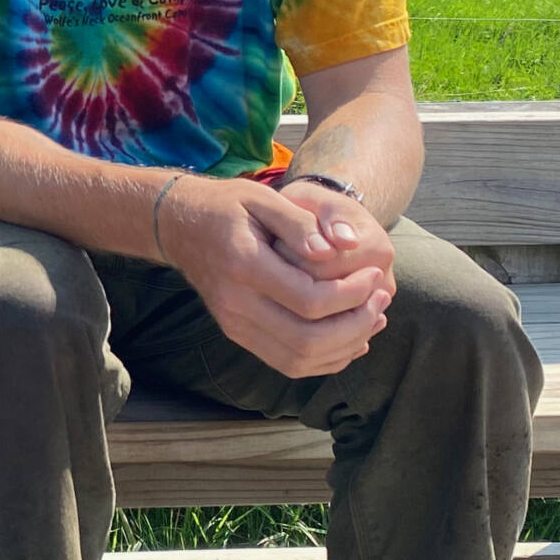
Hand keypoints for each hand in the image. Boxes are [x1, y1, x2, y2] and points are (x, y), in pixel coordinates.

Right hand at [161, 177, 391, 378]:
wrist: (178, 226)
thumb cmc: (225, 206)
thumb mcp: (261, 197)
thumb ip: (298, 222)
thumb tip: (334, 251)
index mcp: (243, 265)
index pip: (309, 300)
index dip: (353, 294)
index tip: (375, 275)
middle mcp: (235, 303)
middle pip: (308, 339)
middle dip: (356, 324)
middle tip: (381, 299)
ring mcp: (234, 324)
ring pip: (299, 359)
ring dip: (345, 346)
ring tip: (372, 319)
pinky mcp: (237, 333)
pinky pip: (287, 363)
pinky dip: (324, 359)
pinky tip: (349, 338)